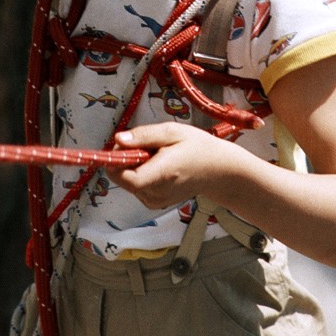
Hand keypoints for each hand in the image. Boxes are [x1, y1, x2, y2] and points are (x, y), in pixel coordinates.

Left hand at [112, 122, 256, 210]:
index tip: (125, 145)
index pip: (124, 177)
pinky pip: (134, 186)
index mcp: (162, 174)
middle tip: (145, 146)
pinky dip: (140, 174)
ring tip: (156, 156)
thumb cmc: (198, 149)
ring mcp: (154, 200)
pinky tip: (157, 166)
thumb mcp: (172, 132)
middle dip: (125, 159)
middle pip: (121, 178)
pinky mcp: (153, 202)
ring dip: (133, 166)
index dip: (116, 160)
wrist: (219, 170)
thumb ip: (143, 136)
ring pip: (126, 181)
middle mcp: (156, 192)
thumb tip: (118, 139)